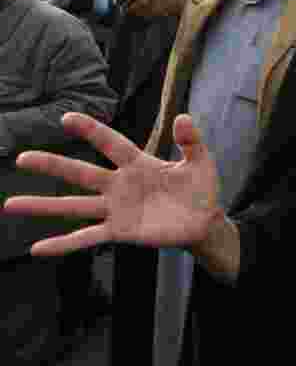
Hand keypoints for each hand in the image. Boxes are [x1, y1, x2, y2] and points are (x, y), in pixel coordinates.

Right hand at [3, 113, 223, 256]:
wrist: (205, 223)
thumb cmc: (200, 189)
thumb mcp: (200, 161)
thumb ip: (190, 141)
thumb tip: (183, 117)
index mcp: (138, 164)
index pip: (110, 144)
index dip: (90, 130)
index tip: (66, 118)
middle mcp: (120, 185)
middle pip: (81, 173)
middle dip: (52, 165)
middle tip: (22, 158)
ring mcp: (116, 209)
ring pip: (74, 206)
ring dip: (43, 206)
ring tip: (10, 204)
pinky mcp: (119, 232)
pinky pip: (87, 237)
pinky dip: (63, 244)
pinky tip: (37, 248)